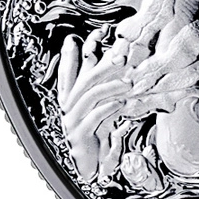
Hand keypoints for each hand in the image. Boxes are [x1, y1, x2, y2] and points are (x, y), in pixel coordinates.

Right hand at [57, 26, 130, 180]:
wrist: (90, 163)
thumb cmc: (97, 131)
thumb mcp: (101, 105)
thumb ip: (105, 85)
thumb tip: (118, 59)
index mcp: (71, 96)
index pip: (69, 70)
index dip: (74, 53)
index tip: (85, 35)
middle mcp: (69, 106)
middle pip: (85, 79)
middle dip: (103, 65)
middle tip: (122, 56)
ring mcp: (73, 120)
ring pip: (91, 96)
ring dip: (111, 86)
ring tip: (130, 83)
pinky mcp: (80, 134)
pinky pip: (95, 116)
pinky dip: (109, 107)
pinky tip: (122, 102)